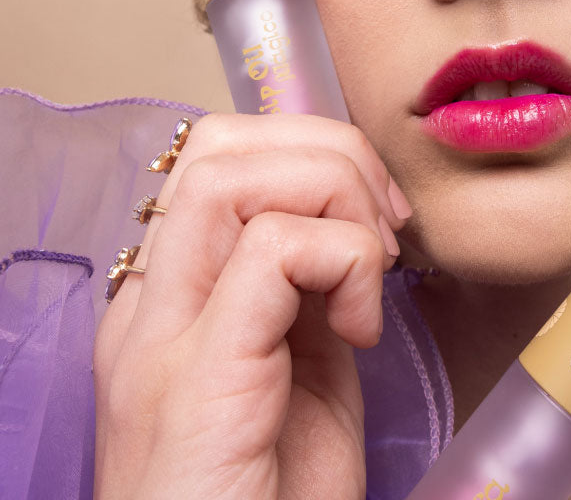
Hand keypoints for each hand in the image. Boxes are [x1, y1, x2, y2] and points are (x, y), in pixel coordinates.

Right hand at [93, 112, 411, 499]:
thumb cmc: (274, 498)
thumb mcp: (300, 369)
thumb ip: (309, 289)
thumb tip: (362, 217)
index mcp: (172, 300)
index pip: (217, 158)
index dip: (311, 152)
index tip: (380, 216)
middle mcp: (149, 308)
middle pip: (220, 143)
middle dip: (328, 152)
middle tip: (385, 227)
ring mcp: (160, 341)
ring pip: (231, 175)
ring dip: (335, 196)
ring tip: (372, 271)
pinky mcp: (196, 379)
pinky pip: (270, 252)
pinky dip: (342, 261)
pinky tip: (360, 329)